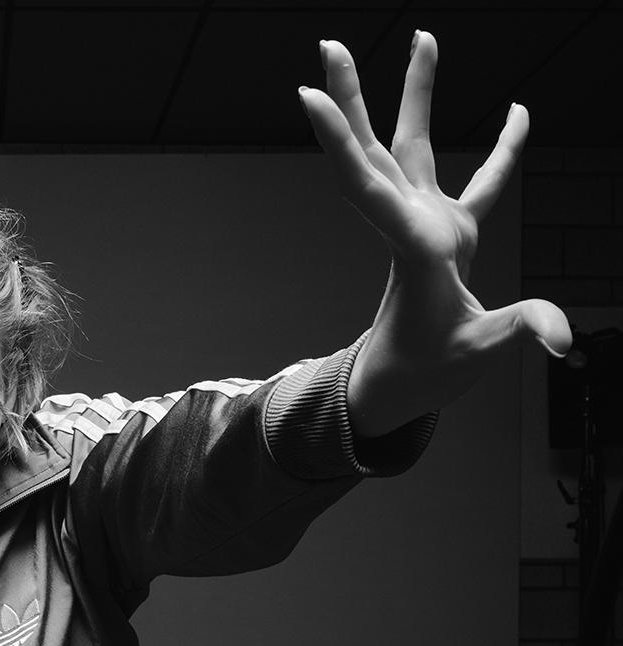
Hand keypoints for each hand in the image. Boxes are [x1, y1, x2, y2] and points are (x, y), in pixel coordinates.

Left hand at [299, 31, 570, 437]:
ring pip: (413, 149)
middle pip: (375, 149)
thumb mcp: (474, 352)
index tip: (309, 96)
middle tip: (330, 44)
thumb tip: (559, 336)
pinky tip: (518, 112)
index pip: (365, 187)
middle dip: (352, 97)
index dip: (338, 141)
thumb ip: (518, 330)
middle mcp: (409, 225)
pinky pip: (477, 182)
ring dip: (414, 95)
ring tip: (422, 36)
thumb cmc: (427, 369)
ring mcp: (427, 224)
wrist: (403, 386)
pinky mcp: (449, 235)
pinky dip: (501, 151)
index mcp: (410, 248)